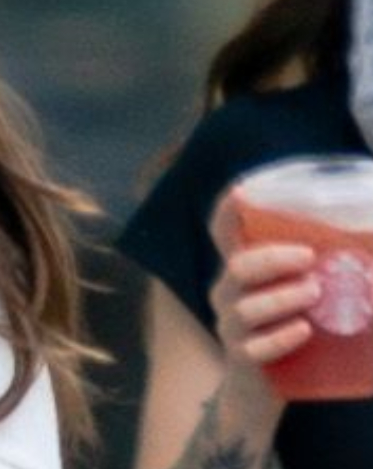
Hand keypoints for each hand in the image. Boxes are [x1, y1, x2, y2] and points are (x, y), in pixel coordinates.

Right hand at [207, 193, 320, 395]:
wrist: (260, 392)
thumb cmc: (289, 334)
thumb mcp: (296, 298)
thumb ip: (316, 273)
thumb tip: (370, 244)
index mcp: (242, 272)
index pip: (223, 233)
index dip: (228, 210)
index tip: (242, 189)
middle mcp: (228, 294)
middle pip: (237, 267)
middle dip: (272, 259)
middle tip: (309, 256)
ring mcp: (231, 327)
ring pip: (246, 309)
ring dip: (282, 298)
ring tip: (315, 293)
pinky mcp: (242, 359)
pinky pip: (255, 348)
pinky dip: (281, 338)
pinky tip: (304, 332)